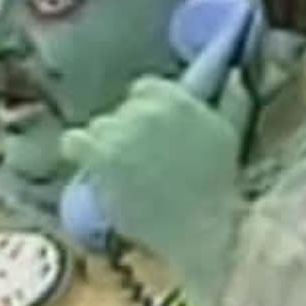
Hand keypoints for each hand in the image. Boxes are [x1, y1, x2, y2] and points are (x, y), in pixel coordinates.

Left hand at [61, 73, 253, 305]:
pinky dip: (79, 153)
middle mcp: (147, 110)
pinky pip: (73, 142)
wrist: (200, 230)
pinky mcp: (101, 158)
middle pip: (121, 111)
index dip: (146, 112)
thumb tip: (233, 74)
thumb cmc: (219, 188)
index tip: (153, 138)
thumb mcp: (230, 135)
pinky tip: (94, 169)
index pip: (144, 89)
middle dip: (128, 132)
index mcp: (177, 99)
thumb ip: (230, 101)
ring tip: (123, 174)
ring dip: (106, 146)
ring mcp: (122, 133)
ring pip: (98, 128)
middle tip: (141, 162)